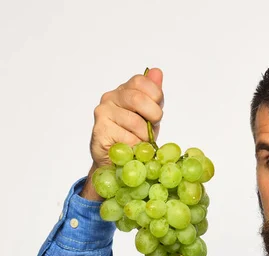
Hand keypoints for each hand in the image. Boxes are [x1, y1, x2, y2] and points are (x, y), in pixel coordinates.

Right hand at [81, 68, 163, 199]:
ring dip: (144, 137)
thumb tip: (158, 72)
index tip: (157, 112)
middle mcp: (110, 97)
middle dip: (153, 116)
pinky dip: (135, 147)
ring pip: (134, 122)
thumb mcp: (149, 116)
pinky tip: (131, 149)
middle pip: (137, 99)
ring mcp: (103, 113)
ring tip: (141, 142)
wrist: (115, 160)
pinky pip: (127, 138)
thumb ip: (153, 96)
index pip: (141, 81)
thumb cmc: (132, 136)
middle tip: (153, 128)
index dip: (155, 96)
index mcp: (124, 90)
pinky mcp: (100, 130)